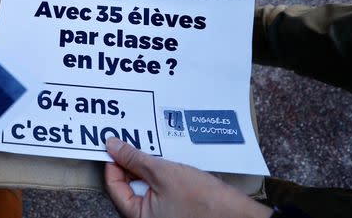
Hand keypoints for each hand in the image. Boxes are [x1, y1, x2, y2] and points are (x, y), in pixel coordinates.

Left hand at [104, 138, 269, 217]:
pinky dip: (161, 174)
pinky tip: (167, 160)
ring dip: (148, 166)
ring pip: (146, 184)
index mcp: (138, 216)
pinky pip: (160, 188)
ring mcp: (161, 214)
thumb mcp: (164, 173)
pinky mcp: (175, 208)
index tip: (117, 144)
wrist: (240, 216)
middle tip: (135, 140)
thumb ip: (135, 159)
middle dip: (132, 162)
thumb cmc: (204, 202)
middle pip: (128, 184)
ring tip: (153, 149)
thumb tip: (112, 146)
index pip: (114, 185)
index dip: (114, 162)